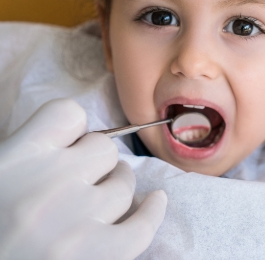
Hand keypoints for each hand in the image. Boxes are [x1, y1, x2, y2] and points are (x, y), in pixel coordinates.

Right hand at [0, 99, 166, 259]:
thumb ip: (24, 156)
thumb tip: (69, 142)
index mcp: (15, 160)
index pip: (67, 114)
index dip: (71, 129)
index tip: (69, 144)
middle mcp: (48, 183)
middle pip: (102, 148)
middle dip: (95, 162)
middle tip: (82, 179)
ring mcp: (75, 222)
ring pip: (123, 184)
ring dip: (116, 188)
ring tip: (98, 201)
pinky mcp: (96, 257)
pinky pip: (142, 226)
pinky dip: (152, 212)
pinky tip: (154, 202)